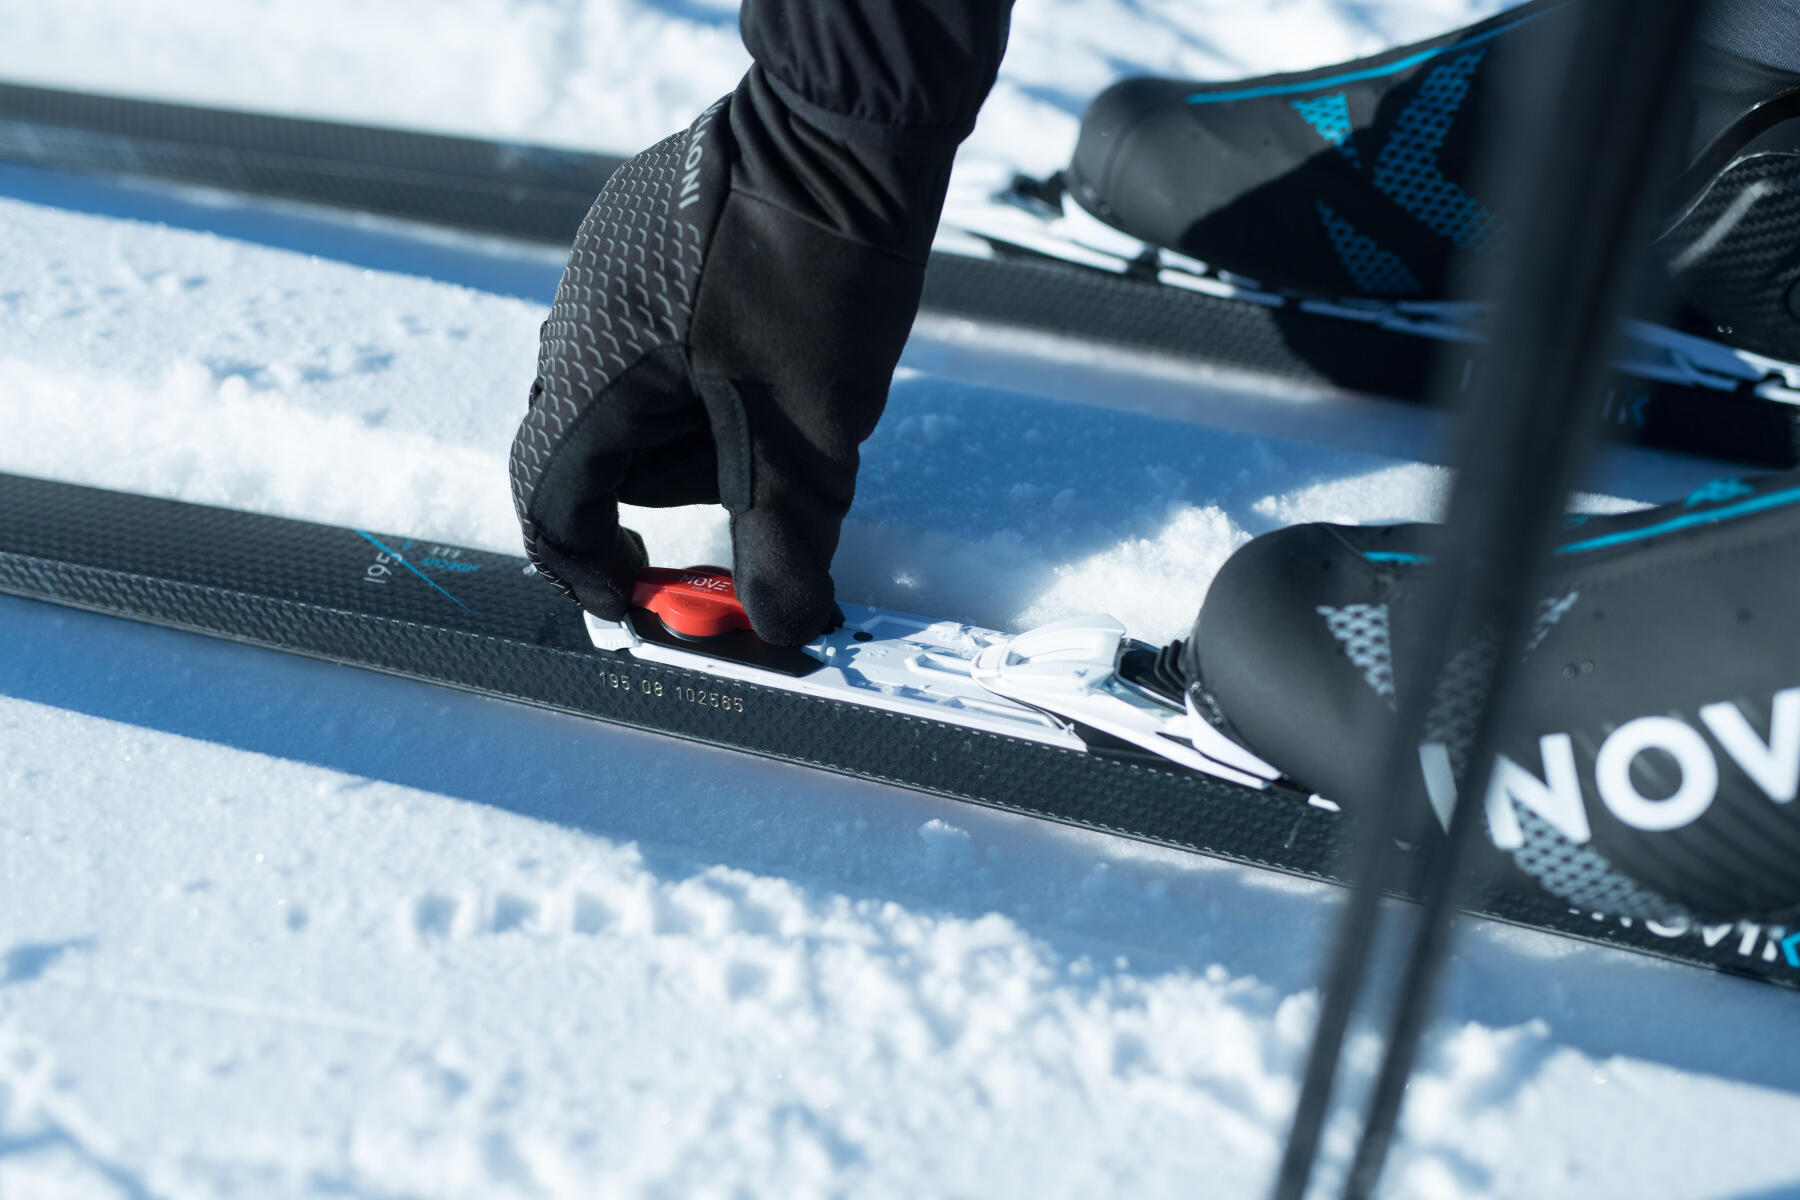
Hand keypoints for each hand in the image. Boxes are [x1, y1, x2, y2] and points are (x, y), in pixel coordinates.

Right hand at [508, 70, 938, 644]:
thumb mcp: (809, 436)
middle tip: (740, 502)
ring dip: (683, 431)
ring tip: (771, 408)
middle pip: (587, 453)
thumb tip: (781, 626)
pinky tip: (759, 358)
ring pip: (618, 394)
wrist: (843, 140)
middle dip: (662, 493)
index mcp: (592, 382)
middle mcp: (574, 326)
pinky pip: (642, 337)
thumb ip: (785, 541)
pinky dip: (690, 375)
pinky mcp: (635, 242)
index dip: (588, 570)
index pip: (549, 506)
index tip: (641, 599)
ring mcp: (599, 275)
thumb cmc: (817, 286)